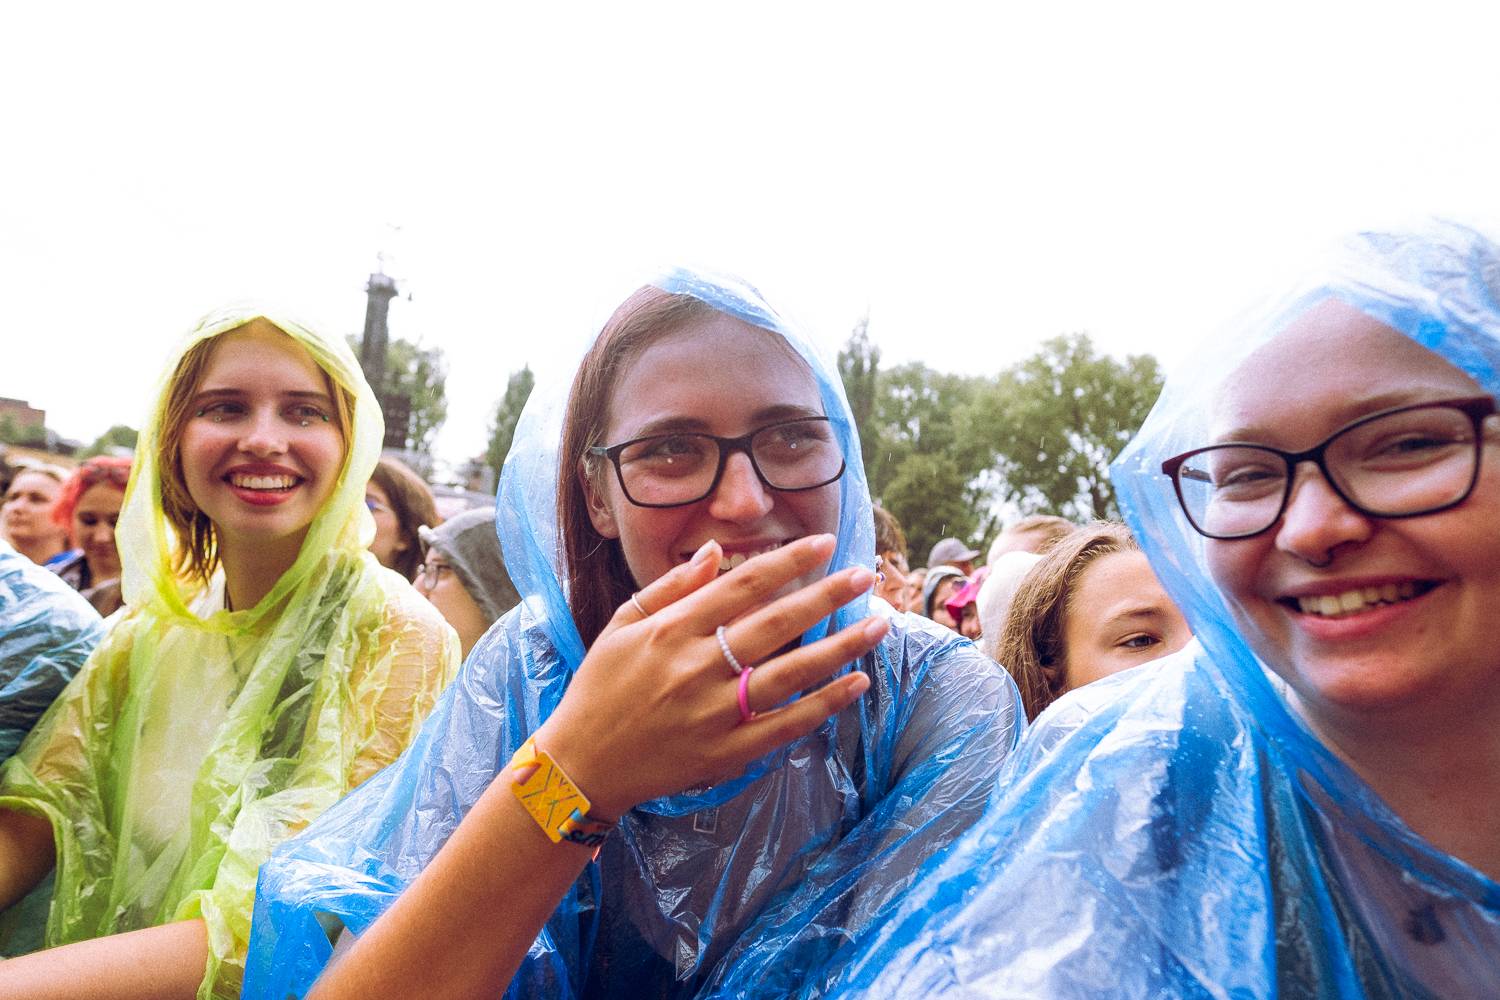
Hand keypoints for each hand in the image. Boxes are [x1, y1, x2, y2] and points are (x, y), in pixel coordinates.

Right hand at [531, 534, 883, 819]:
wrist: (582, 764)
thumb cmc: (601, 687)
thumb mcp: (621, 625)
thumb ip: (670, 587)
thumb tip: (716, 550)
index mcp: (672, 630)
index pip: (743, 585)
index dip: (787, 562)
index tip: (824, 543)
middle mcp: (698, 667)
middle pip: (776, 623)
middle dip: (826, 595)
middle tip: (866, 574)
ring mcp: (716, 713)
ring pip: (791, 673)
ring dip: (840, 647)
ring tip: (880, 624)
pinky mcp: (728, 752)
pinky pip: (786, 725)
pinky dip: (825, 704)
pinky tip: (857, 683)